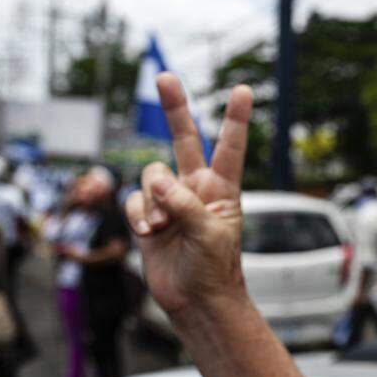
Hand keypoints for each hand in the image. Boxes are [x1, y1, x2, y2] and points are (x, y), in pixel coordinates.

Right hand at [125, 73, 253, 315]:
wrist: (195, 300)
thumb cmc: (214, 269)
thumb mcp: (210, 234)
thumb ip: (186, 204)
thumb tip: (159, 182)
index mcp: (222, 189)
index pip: (230, 147)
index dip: (235, 119)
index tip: (242, 90)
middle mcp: (195, 188)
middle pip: (183, 139)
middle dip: (174, 108)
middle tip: (164, 77)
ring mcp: (170, 200)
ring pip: (150, 174)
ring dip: (152, 200)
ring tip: (164, 228)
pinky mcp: (148, 215)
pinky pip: (134, 199)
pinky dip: (138, 214)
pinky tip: (149, 233)